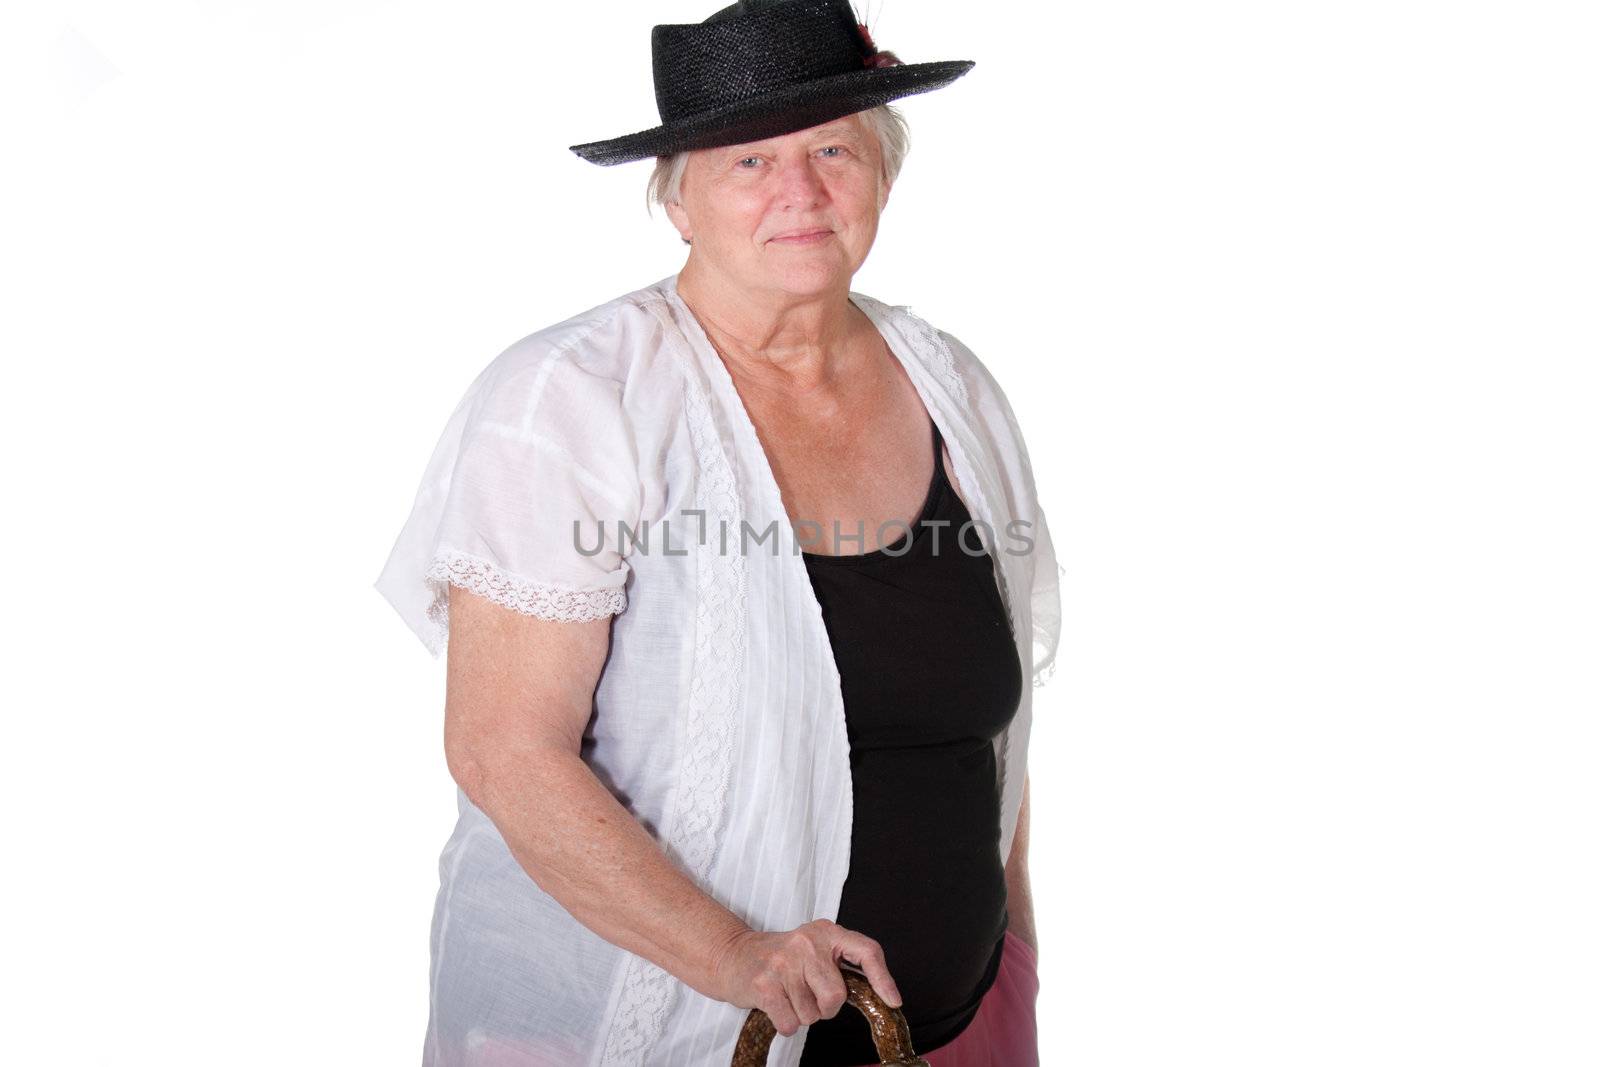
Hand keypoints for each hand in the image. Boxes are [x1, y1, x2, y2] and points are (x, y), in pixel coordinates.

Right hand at [708, 918, 902, 1036]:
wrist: (732, 956)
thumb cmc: (779, 959)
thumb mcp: (813, 949)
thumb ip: (839, 964)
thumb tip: (879, 994)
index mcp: (826, 932)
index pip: (866, 950)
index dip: (884, 978)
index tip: (893, 1001)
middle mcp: (807, 942)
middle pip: (836, 997)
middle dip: (823, 1007)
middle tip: (806, 993)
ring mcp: (784, 962)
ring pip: (812, 1015)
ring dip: (800, 1014)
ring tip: (786, 994)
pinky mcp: (765, 984)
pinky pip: (791, 1023)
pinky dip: (784, 1023)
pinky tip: (774, 1004)